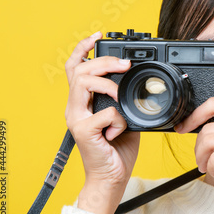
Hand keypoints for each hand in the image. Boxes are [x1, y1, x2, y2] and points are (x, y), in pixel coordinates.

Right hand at [64, 32, 139, 213]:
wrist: (112, 177)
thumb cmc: (118, 148)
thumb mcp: (125, 116)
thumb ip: (125, 99)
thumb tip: (138, 82)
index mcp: (84, 102)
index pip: (76, 68)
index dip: (83, 48)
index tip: (97, 35)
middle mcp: (75, 108)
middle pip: (81, 70)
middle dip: (104, 61)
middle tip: (125, 64)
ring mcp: (77, 119)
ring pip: (84, 83)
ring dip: (108, 84)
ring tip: (120, 96)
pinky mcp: (83, 132)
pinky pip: (104, 113)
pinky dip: (119, 119)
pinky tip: (120, 131)